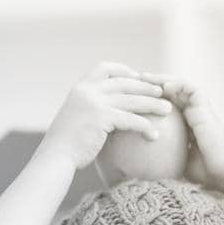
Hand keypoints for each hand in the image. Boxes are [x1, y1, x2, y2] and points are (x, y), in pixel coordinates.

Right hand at [37, 62, 170, 170]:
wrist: (55, 156)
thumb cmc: (66, 145)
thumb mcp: (75, 119)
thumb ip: (90, 110)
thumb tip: (108, 114)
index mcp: (80, 88)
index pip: (104, 68)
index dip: (123, 70)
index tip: (137, 75)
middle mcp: (87, 90)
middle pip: (124, 82)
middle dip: (145, 86)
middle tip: (161, 92)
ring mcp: (94, 102)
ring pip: (131, 100)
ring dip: (152, 104)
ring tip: (167, 110)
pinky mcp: (101, 117)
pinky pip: (130, 119)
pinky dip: (144, 126)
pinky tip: (154, 135)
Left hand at [144, 75, 223, 187]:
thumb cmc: (205, 172)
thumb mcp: (178, 163)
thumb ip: (165, 158)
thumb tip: (143, 168)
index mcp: (187, 123)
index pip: (166, 105)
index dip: (150, 99)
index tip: (133, 98)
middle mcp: (194, 112)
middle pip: (171, 91)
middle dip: (151, 85)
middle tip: (132, 81)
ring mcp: (200, 108)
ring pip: (180, 85)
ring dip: (162, 79)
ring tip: (144, 78)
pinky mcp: (206, 107)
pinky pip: (191, 89)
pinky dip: (178, 84)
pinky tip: (163, 87)